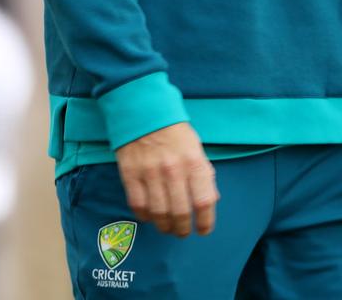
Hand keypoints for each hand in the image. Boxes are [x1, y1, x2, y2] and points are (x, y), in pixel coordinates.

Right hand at [115, 121, 219, 237]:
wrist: (143, 109)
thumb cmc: (173, 129)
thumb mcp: (195, 146)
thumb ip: (203, 172)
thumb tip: (211, 199)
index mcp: (193, 161)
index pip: (204, 201)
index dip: (205, 222)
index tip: (203, 230)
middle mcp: (173, 170)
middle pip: (180, 213)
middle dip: (183, 229)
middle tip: (182, 232)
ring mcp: (150, 173)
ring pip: (159, 213)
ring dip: (165, 226)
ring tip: (167, 227)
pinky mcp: (131, 174)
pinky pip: (138, 205)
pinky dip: (145, 216)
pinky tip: (150, 215)